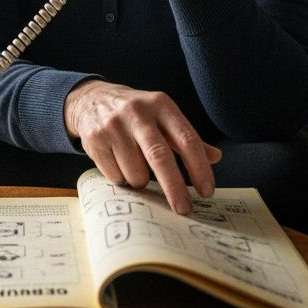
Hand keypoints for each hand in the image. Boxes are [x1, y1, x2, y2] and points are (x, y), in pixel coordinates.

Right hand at [64, 79, 221, 214]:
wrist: (91, 98)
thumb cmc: (136, 113)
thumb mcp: (163, 117)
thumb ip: (186, 138)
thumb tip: (216, 157)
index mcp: (161, 105)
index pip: (186, 139)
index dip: (199, 168)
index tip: (206, 191)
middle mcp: (138, 112)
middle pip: (160, 157)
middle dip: (174, 188)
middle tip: (184, 209)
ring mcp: (114, 125)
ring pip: (135, 173)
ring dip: (141, 181)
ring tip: (137, 168)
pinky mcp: (95, 139)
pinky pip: (115, 176)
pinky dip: (121, 178)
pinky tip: (118, 163)